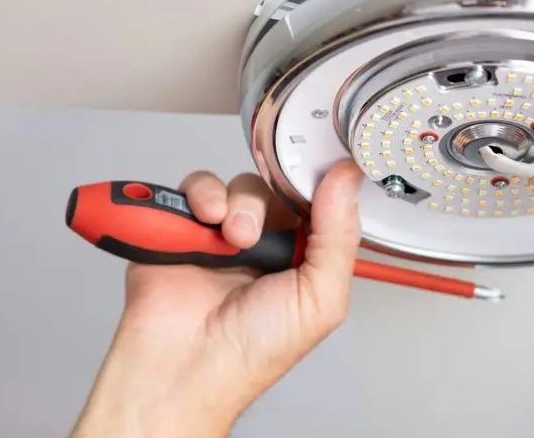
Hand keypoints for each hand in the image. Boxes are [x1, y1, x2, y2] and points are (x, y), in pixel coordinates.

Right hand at [71, 160, 362, 437]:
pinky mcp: (187, 223)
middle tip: (260, 231)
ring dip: (238, 203)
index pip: (321, 202)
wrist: (186, 363)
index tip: (321, 170)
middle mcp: (267, 241)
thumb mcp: (319, 299)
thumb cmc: (252, 351)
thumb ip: (339, 236)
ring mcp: (226, 231)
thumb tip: (348, 179)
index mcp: (303, 256)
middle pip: (280, 187)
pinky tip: (206, 223)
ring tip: (232, 237)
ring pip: (242, 184)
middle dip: (273, 201)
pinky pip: (198, 186)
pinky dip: (202, 196)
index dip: (321, 183)